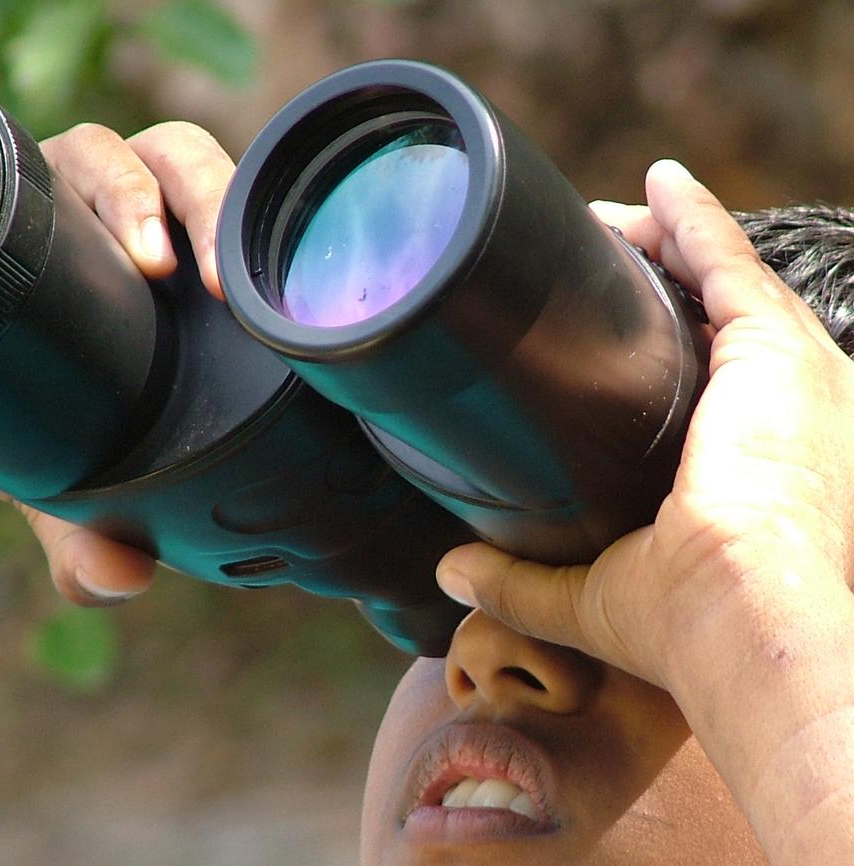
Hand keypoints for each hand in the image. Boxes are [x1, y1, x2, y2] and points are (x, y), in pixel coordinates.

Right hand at [0, 121, 235, 605]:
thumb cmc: (14, 408)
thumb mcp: (54, 471)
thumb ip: (89, 527)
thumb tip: (120, 583)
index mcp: (172, 269)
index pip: (233, 229)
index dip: (255, 256)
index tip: (260, 308)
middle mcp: (127, 214)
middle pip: (192, 169)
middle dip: (211, 209)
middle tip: (208, 284)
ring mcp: (60, 187)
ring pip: (117, 150)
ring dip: (135, 190)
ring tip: (141, 259)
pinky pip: (17, 150)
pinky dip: (37, 175)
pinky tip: (37, 218)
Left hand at [435, 159, 853, 690]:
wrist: (751, 613)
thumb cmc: (692, 626)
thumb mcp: (591, 599)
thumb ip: (518, 583)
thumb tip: (448, 571)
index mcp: (760, 475)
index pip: (710, 392)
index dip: (664, 355)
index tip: (604, 331)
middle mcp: (791, 418)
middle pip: (716, 324)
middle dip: (661, 285)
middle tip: (599, 259)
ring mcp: (790, 376)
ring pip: (720, 283)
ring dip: (666, 242)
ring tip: (610, 218)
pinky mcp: (772, 346)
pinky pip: (728, 260)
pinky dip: (694, 220)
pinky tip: (657, 183)